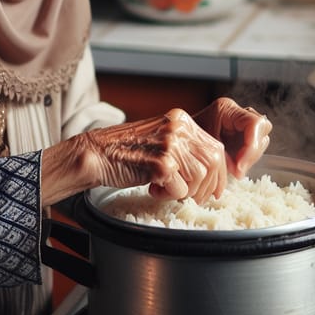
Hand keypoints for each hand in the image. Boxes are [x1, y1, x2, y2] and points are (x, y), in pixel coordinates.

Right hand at [83, 108, 226, 203]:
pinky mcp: (161, 162)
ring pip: (199, 178)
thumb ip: (185, 148)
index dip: (218, 173)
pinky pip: (181, 190)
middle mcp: (179, 127)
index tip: (216, 189)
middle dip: (206, 186)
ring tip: (164, 187)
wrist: (96, 153)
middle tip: (189, 195)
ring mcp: (171, 143)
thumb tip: (211, 172)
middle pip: (213, 162)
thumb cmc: (126, 150)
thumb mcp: (161, 139)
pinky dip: (168, 195)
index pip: (215, 147)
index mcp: (181, 119)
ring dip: (185, 191)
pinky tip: (153, 187)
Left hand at [193, 97, 271, 178]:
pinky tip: (234, 167)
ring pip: (261, 138)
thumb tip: (240, 171)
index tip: (240, 166)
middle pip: (262, 129)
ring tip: (233, 169)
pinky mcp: (242, 134)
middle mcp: (237, 112)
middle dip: (252, 152)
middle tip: (237, 169)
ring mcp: (241, 122)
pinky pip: (254, 146)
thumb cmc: (185, 141)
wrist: (177, 142)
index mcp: (226, 108)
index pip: (254, 123)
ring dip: (250, 157)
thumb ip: (222, 157)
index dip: (252, 146)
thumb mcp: (204, 148)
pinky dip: (246, 158)